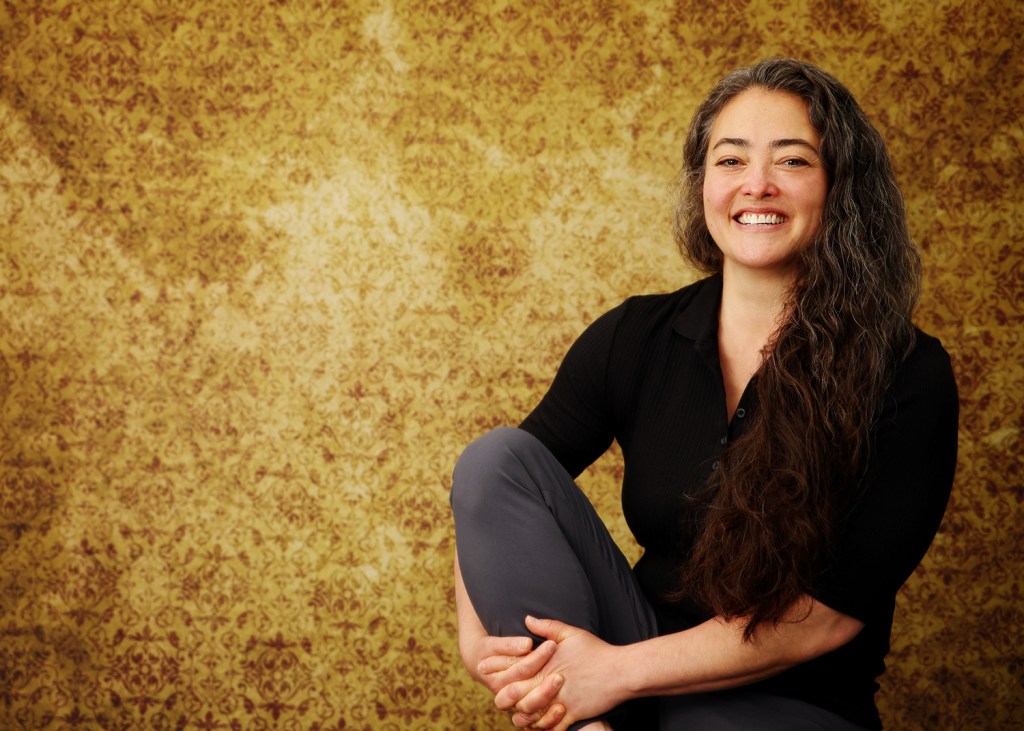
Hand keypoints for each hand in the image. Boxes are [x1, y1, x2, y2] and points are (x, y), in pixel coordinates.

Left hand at [495, 616, 626, 729]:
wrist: (620, 672)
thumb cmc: (596, 651)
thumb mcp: (571, 634)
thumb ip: (546, 627)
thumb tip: (526, 619)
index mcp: (544, 664)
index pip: (513, 668)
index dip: (496, 668)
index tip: (483, 667)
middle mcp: (547, 684)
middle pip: (514, 695)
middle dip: (502, 695)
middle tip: (495, 694)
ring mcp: (558, 702)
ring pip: (528, 715)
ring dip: (519, 714)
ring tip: (514, 712)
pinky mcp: (571, 716)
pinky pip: (549, 728)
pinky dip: (541, 727)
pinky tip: (536, 724)